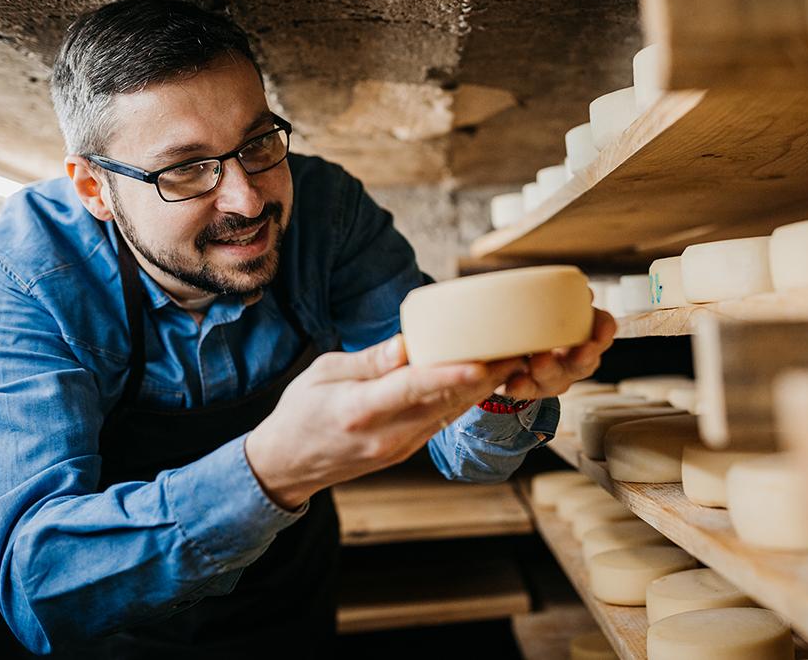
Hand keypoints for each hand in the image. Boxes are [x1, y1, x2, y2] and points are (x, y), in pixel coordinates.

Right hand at [244, 335, 524, 509]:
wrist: (288, 465)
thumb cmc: (300, 411)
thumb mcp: (324, 373)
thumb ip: (371, 360)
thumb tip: (408, 343)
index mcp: (359, 409)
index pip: (413, 389)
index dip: (450, 374)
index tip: (483, 361)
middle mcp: (385, 433)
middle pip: (443, 401)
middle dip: (485, 375)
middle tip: (518, 345)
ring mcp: (399, 447)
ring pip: (450, 412)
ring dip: (483, 387)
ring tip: (514, 357)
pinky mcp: (406, 451)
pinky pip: (441, 421)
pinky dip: (465, 399)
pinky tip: (487, 379)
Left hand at [495, 306, 616, 401]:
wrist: (512, 351)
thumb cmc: (539, 321)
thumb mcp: (552, 306)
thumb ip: (565, 298)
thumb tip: (584, 290)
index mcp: (583, 337)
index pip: (603, 331)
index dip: (605, 329)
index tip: (604, 327)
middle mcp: (572, 361)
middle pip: (585, 363)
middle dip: (585, 357)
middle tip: (582, 351)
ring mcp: (552, 378)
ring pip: (556, 379)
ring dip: (549, 370)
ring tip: (538, 361)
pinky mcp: (528, 387)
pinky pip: (526, 390)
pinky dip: (520, 387)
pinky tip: (511, 384)